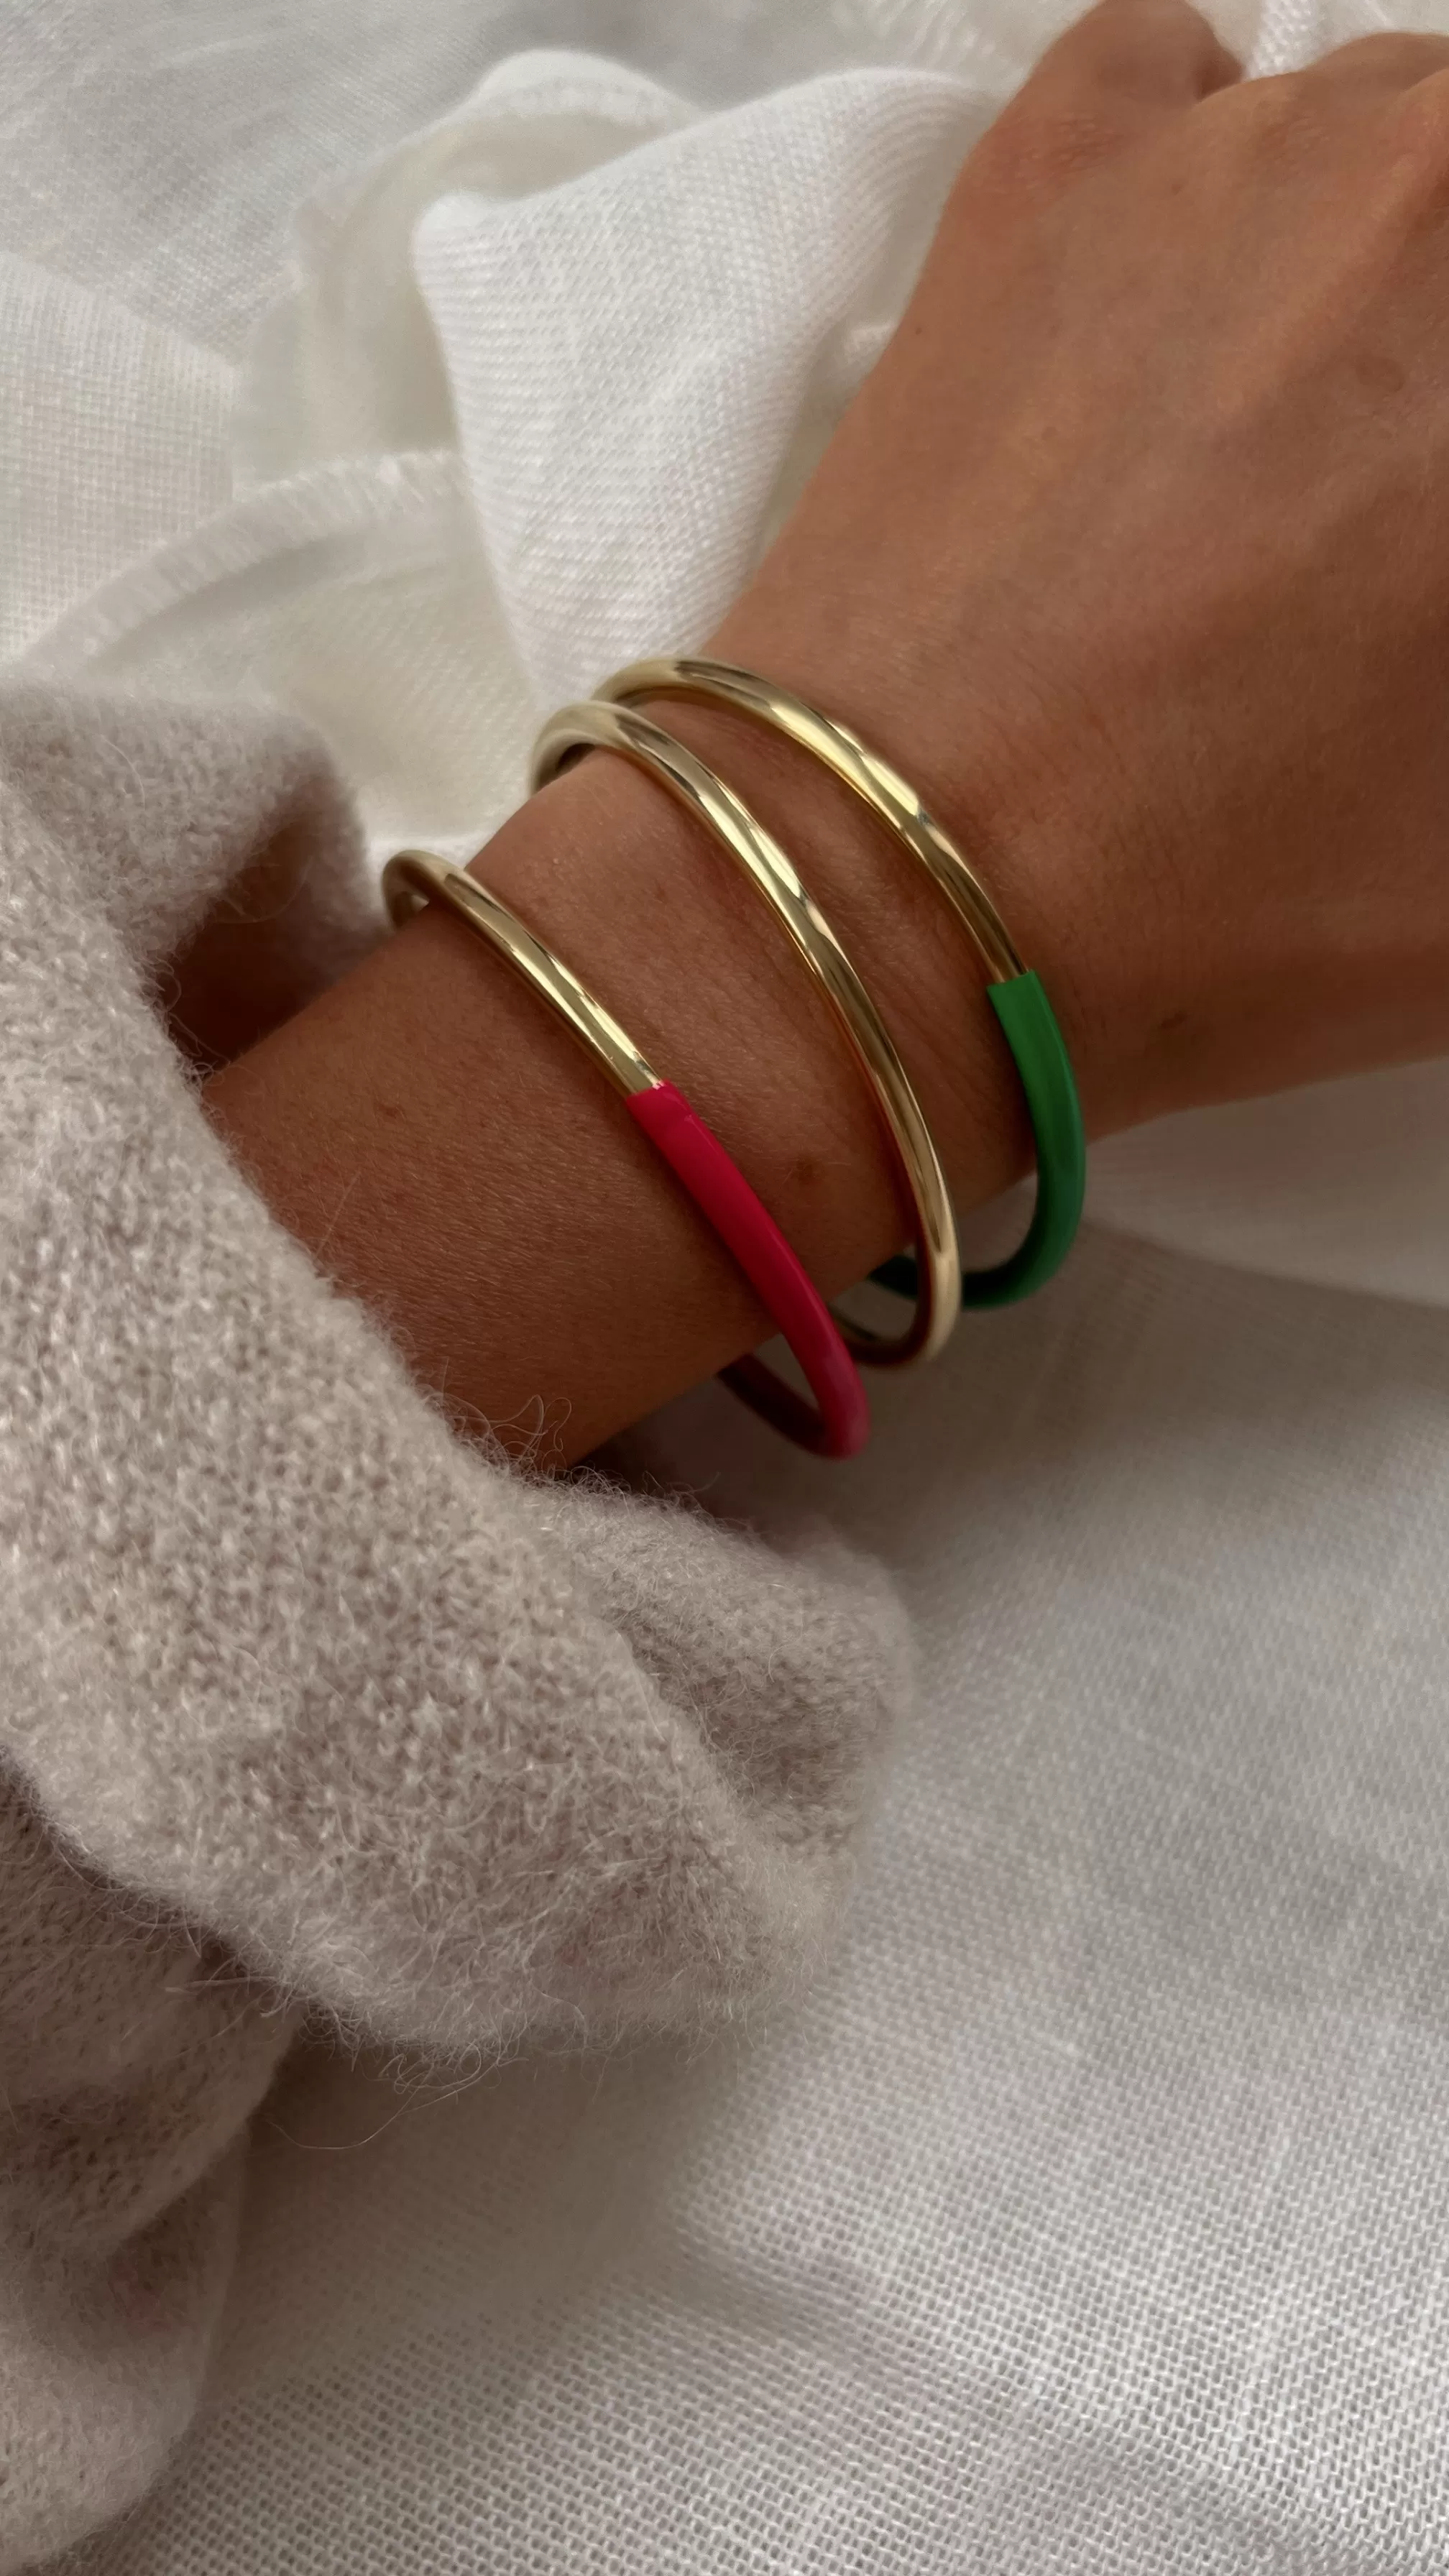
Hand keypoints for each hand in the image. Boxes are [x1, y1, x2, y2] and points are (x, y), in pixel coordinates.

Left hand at [718, 0, 1448, 1134]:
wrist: (896, 881)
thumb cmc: (1216, 900)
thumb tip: (1424, 598)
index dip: (1447, 504)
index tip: (1420, 556)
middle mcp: (1433, 196)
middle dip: (1437, 376)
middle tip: (1382, 515)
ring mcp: (1243, 148)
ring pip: (1383, 134)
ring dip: (1378, 263)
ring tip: (1296, 436)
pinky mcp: (1053, 167)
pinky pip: (1178, 67)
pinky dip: (1204, 147)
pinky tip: (1183, 290)